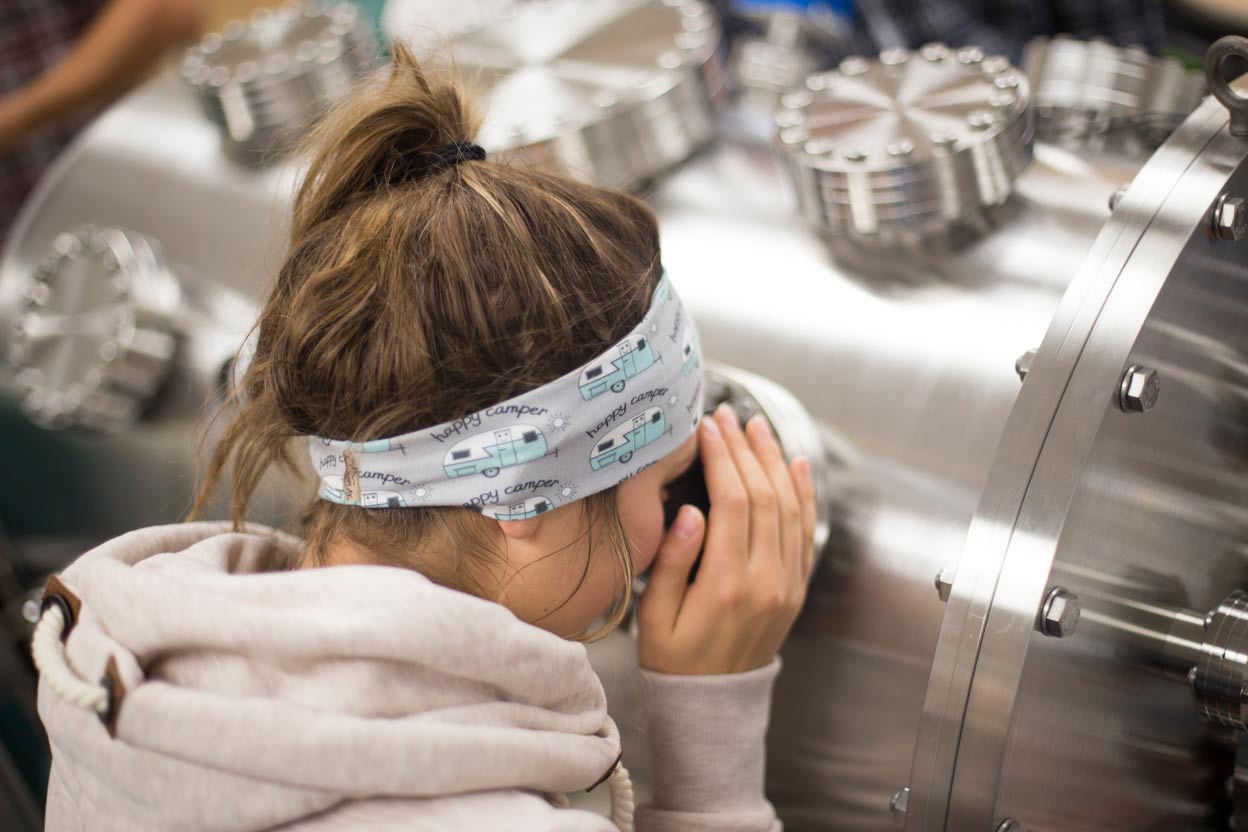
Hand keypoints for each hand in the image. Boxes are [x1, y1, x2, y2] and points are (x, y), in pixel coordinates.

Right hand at [637, 404, 815, 674]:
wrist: (712, 704)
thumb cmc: (673, 660)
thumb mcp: (654, 617)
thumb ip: (671, 563)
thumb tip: (689, 512)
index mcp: (726, 585)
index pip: (733, 502)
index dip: (723, 458)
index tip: (709, 428)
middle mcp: (766, 581)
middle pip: (764, 496)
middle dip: (746, 449)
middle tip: (730, 416)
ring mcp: (787, 585)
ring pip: (790, 508)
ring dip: (774, 462)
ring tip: (758, 428)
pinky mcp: (796, 588)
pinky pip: (806, 532)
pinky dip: (804, 494)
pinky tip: (794, 465)